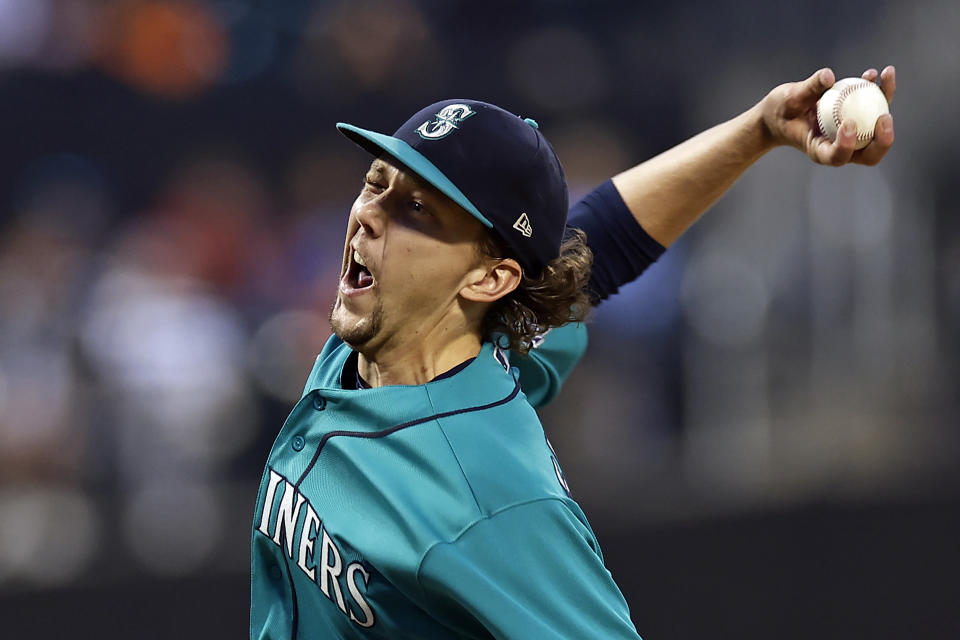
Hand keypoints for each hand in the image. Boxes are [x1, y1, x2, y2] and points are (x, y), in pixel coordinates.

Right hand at [760, 66, 895, 165]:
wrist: (780, 113)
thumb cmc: (779, 110)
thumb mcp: (788, 99)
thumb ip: (809, 89)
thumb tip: (829, 75)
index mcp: (819, 150)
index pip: (837, 157)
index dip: (848, 145)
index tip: (849, 123)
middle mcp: (838, 146)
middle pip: (868, 155)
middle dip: (882, 140)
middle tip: (884, 117)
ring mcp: (850, 135)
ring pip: (877, 130)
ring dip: (886, 103)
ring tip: (885, 76)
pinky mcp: (855, 118)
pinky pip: (872, 108)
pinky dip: (878, 91)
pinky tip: (873, 72)